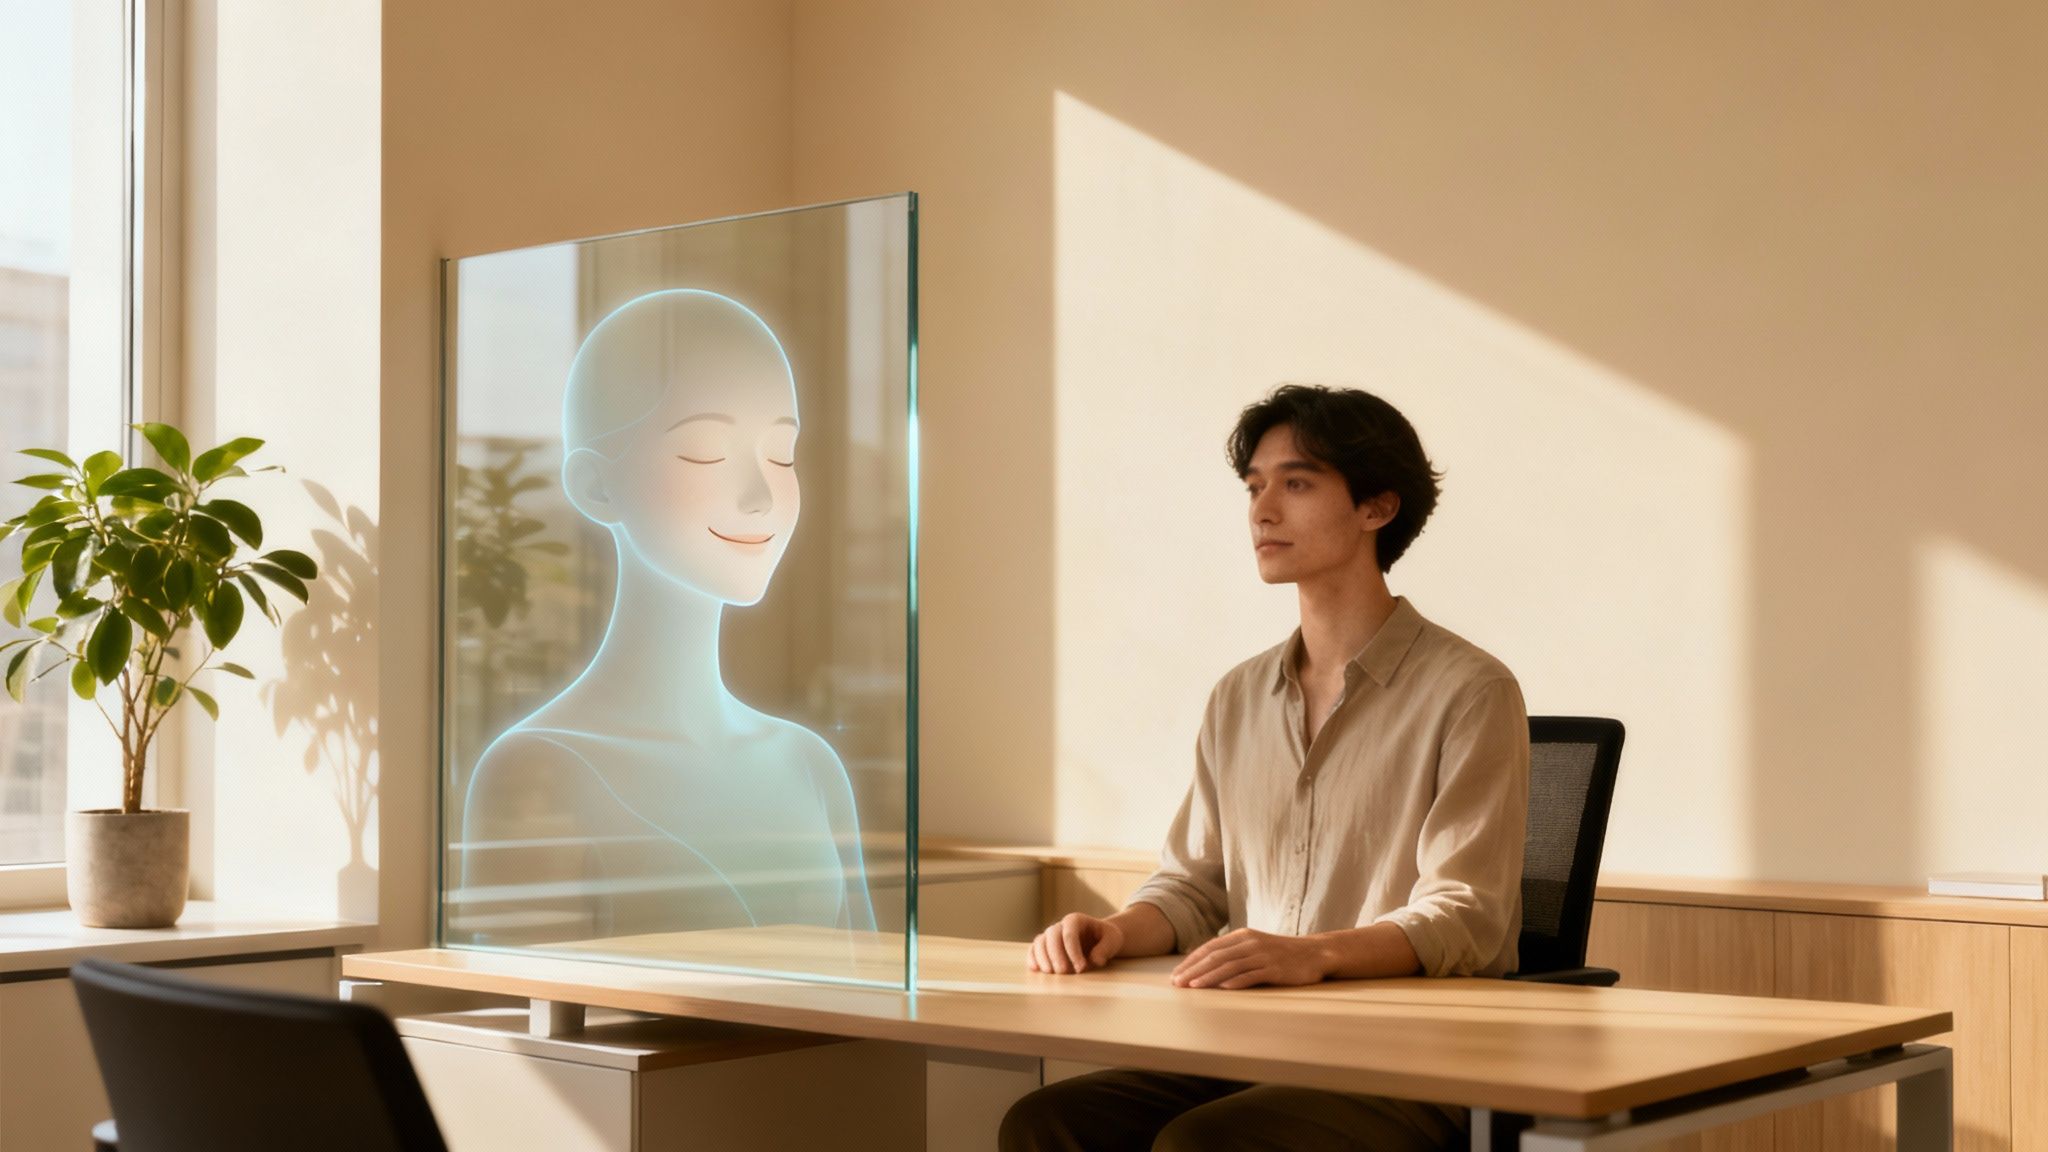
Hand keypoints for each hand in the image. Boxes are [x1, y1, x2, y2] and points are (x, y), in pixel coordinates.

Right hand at [1027, 913, 1124, 973]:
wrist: (1099, 939)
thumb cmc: (1106, 938)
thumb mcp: (1113, 940)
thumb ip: (1106, 949)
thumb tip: (1095, 960)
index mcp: (1076, 920)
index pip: (1070, 933)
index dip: (1073, 951)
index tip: (1081, 968)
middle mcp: (1060, 925)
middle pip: (1052, 936)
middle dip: (1056, 955)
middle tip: (1063, 972)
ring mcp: (1051, 935)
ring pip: (1040, 941)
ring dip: (1042, 957)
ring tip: (1050, 973)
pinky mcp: (1045, 946)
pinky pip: (1034, 949)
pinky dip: (1032, 958)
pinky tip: (1035, 969)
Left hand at [1171, 928, 1331, 989]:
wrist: (1315, 953)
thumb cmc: (1281, 953)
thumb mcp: (1255, 946)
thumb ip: (1234, 952)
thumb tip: (1207, 965)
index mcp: (1242, 936)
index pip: (1210, 948)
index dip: (1191, 961)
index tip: (1176, 974)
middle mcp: (1250, 943)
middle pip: (1216, 956)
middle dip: (1194, 970)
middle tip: (1177, 983)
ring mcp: (1263, 955)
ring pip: (1230, 966)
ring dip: (1209, 977)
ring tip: (1193, 987)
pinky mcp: (1275, 969)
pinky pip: (1252, 975)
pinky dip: (1236, 981)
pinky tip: (1223, 988)